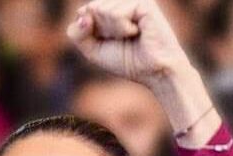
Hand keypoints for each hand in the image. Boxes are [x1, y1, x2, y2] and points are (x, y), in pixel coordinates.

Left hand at [67, 0, 189, 87]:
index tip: (108, 40)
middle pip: (90, 9)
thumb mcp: (93, 51)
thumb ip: (77, 33)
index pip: (83, 12)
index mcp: (110, 9)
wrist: (155, 71)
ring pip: (101, 9)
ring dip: (113, 30)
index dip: (89, 31)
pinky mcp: (143, 2)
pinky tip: (137, 31)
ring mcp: (132, 0)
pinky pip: (116, 13)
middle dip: (102, 31)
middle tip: (122, 39)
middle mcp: (121, 0)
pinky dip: (122, 29)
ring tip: (131, 35)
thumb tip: (82, 13)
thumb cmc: (128, 61)